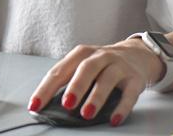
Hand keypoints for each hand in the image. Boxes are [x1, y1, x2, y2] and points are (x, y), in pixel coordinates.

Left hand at [26, 37, 163, 127]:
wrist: (136, 54)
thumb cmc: (102, 64)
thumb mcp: (84, 66)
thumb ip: (69, 80)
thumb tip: (48, 105)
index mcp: (81, 54)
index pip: (60, 71)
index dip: (46, 88)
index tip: (35, 105)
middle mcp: (100, 56)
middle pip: (85, 68)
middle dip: (75, 86)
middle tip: (66, 104)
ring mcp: (118, 66)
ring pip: (107, 79)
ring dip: (96, 97)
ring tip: (87, 113)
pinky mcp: (135, 78)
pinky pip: (129, 93)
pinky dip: (122, 107)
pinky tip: (114, 119)